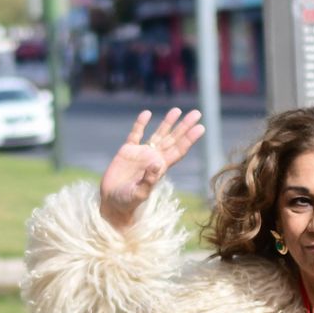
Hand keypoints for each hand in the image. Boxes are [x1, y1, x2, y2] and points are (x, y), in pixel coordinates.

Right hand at [99, 108, 203, 229]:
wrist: (112, 202)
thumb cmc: (127, 202)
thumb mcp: (139, 194)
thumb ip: (149, 180)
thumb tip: (157, 164)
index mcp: (160, 167)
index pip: (179, 150)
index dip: (189, 139)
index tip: (201, 127)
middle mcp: (154, 158)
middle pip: (173, 139)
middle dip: (184, 126)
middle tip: (197, 113)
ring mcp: (141, 153)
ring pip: (158, 134)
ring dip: (168, 123)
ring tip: (177, 110)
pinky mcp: (127, 151)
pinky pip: (135, 134)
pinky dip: (141, 124)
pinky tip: (147, 113)